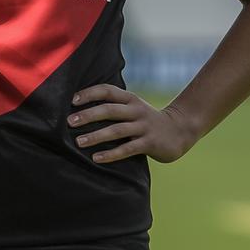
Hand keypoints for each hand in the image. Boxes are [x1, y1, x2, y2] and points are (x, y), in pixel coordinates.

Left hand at [67, 84, 197, 163]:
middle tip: (70, 122)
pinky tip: (97, 158)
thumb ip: (115, 106)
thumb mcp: (134, 107)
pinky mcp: (149, 143)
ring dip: (96, 136)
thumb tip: (83, 109)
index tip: (72, 100)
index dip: (89, 93)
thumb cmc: (147, 119)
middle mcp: (136, 110)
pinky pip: (127, 149)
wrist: (180, 130)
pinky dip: (111, 154)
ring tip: (79, 142)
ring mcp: (143, 126)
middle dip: (88, 115)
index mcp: (130, 98)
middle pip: (109, 110)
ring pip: (116, 130)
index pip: (107, 90)